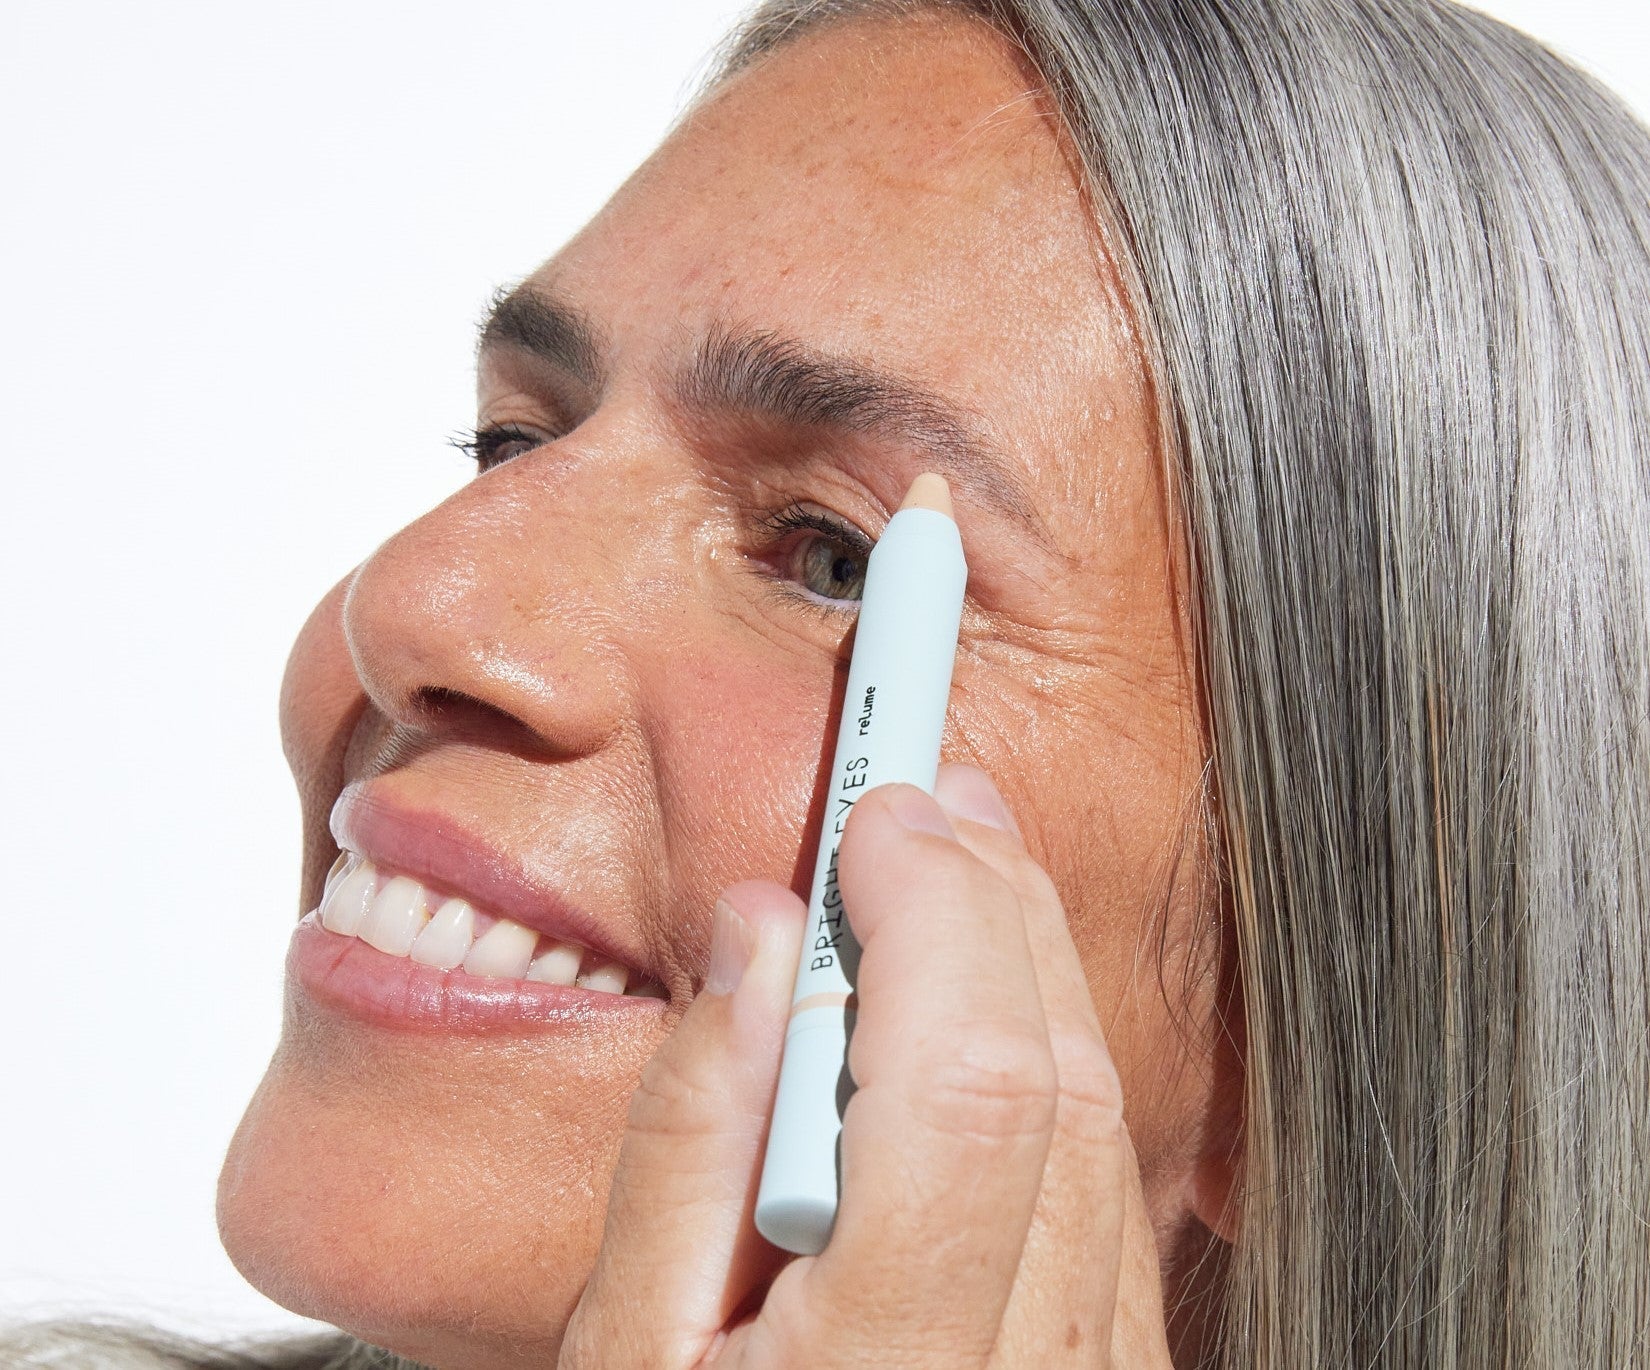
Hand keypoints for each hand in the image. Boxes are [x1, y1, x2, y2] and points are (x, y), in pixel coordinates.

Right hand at [559, 763, 1173, 1367]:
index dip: (937, 912)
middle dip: (992, 901)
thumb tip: (765, 938)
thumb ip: (688, 1141)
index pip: (969, 1083)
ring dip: (1030, 963)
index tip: (876, 810)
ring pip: (1105, 1121)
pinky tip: (989, 1000)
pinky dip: (1049, 1058)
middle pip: (1059, 1079)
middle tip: (924, 795)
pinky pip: (1108, 1188)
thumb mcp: (617, 1359)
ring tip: (958, 862)